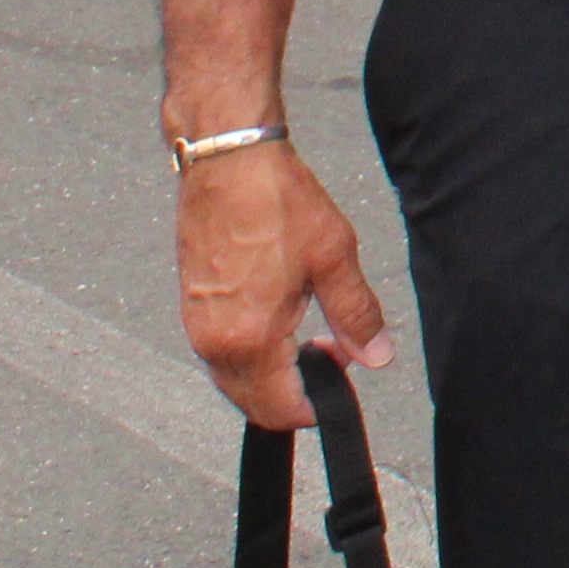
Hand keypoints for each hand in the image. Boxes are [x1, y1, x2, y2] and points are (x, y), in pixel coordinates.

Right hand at [176, 141, 392, 427]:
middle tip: (334, 349)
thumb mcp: (334, 257)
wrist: (228, 158)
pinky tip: (280, 317)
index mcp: (248, 340)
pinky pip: (220, 351)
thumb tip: (376, 357)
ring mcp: (196, 324)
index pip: (280, 409)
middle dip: (296, 392)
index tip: (344, 374)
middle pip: (253, 402)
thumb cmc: (278, 201)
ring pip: (235, 378)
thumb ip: (356, 315)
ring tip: (311, 331)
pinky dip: (251, 353)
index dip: (318, 406)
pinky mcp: (191, 304)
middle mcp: (212, 342)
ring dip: (273, 373)